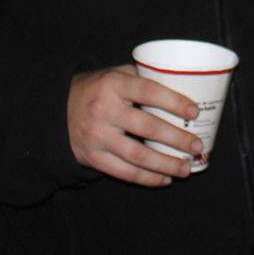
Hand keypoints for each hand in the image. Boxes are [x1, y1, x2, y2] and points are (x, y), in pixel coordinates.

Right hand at [66, 66, 200, 185]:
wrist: (57, 111)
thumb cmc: (96, 90)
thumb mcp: (115, 75)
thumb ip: (142, 79)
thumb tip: (180, 88)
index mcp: (113, 85)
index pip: (149, 92)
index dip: (174, 102)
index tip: (194, 112)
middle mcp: (104, 111)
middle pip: (148, 128)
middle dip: (177, 139)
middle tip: (197, 145)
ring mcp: (98, 137)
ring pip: (138, 156)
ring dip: (166, 164)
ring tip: (186, 168)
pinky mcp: (93, 158)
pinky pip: (124, 172)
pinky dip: (147, 178)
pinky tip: (165, 179)